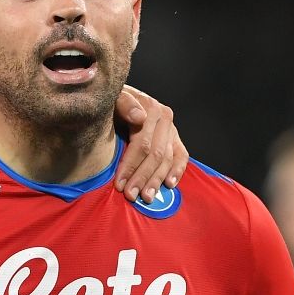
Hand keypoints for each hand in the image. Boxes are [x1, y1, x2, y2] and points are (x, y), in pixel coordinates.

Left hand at [114, 85, 188, 203]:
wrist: (119, 97)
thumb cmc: (112, 102)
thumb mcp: (113, 98)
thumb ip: (124, 104)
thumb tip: (140, 118)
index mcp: (150, 109)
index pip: (142, 144)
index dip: (130, 166)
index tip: (119, 184)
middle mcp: (164, 118)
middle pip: (156, 154)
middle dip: (142, 177)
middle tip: (131, 195)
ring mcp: (171, 129)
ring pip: (167, 158)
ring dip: (157, 180)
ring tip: (147, 197)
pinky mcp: (175, 138)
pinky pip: (181, 156)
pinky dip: (177, 171)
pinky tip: (169, 185)